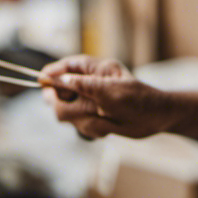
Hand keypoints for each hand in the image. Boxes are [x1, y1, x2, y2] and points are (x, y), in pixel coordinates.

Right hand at [39, 55, 197, 140]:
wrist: (157, 120)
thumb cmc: (139, 99)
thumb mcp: (112, 91)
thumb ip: (84, 86)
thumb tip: (60, 80)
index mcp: (94, 71)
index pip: (66, 67)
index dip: (52, 73)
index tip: (40, 80)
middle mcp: (88, 85)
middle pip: (60, 94)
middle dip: (72, 106)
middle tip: (89, 109)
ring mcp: (88, 103)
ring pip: (68, 115)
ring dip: (86, 120)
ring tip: (107, 118)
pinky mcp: (91, 119)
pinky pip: (80, 127)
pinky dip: (94, 129)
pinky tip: (109, 126)